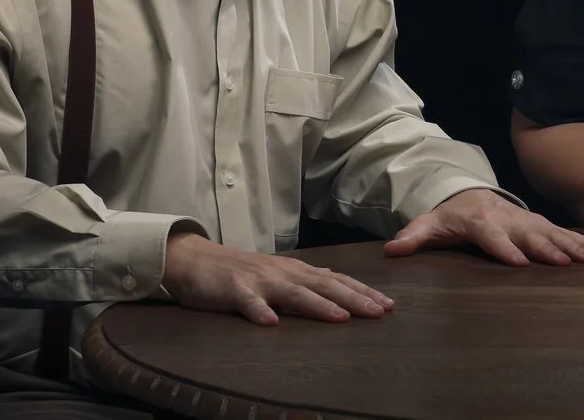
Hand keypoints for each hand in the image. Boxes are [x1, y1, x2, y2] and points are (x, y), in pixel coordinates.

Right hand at [161, 229, 394, 325]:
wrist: (194, 260)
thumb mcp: (277, 277)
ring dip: (318, 305)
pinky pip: (247, 303)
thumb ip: (303, 286)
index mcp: (295, 271)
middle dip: (354, 298)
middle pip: (324, 286)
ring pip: (294, 293)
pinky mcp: (233, 290)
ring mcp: (259, 280)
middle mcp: (283, 273)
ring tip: (341, 318)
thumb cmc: (239, 272)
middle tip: (380, 312)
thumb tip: (337, 297)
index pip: (336, 280)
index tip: (388, 305)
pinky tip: (271, 324)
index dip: (363, 292)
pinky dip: (259, 311)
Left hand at [384, 187, 583, 266]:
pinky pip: (564, 233)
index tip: (519, 263)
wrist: (469, 193)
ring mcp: (527, 221)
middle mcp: (509, 219)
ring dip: (573, 246)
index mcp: (482, 221)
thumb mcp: (428, 225)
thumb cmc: (449, 215)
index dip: (505, 249)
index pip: (493, 237)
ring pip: (553, 233)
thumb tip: (392, 249)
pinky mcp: (539, 224)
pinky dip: (583, 242)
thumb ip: (413, 237)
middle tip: (566, 264)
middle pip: (530, 235)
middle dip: (548, 249)